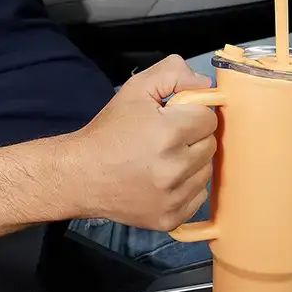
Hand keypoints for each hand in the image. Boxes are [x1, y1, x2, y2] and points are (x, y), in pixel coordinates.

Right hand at [62, 55, 216, 230]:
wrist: (80, 176)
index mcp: (168, 133)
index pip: (208, 118)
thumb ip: (173, 74)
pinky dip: (186, 188)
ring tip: (163, 160)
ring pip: (206, 172)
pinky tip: (164, 180)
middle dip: (193, 138)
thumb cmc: (108, 132)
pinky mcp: (170, 218)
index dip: (191, 115)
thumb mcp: (135, 89)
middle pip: (211, 145)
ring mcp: (173, 197)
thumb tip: (206, 85)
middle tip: (167, 139)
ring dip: (191, 164)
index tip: (174, 119)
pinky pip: (198, 197)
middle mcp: (174, 168)